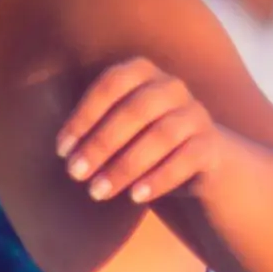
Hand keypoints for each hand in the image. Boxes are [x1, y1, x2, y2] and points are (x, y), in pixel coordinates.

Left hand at [54, 58, 224, 210]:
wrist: (197, 162)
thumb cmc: (141, 142)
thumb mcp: (116, 128)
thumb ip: (92, 128)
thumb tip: (62, 149)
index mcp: (144, 73)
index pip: (111, 84)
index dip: (84, 116)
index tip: (62, 151)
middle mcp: (172, 87)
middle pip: (135, 110)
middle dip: (101, 144)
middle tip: (75, 174)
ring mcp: (196, 115)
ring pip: (162, 136)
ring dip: (125, 166)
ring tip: (97, 192)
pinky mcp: (211, 146)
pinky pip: (186, 159)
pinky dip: (159, 178)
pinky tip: (135, 198)